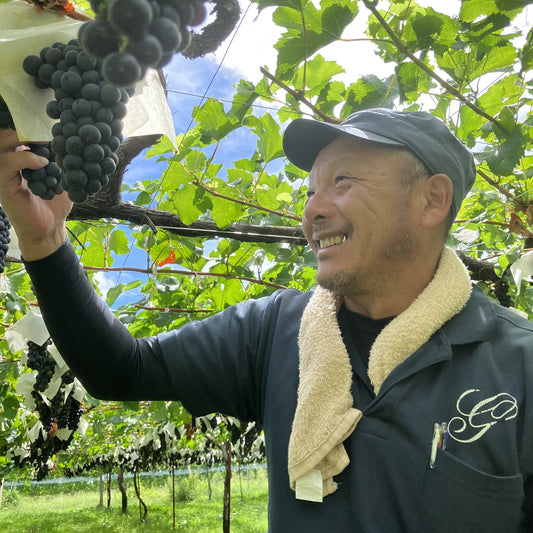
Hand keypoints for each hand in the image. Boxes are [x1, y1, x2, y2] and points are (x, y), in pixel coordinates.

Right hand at [0, 129, 71, 260]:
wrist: (50, 229)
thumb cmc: (56, 204)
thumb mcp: (62, 178)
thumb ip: (62, 160)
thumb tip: (72, 140)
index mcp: (19, 160)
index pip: (17, 135)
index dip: (30, 126)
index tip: (51, 127)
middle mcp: (8, 165)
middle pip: (5, 136)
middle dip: (24, 129)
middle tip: (44, 132)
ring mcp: (3, 174)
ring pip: (2, 145)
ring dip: (24, 140)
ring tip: (44, 144)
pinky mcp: (3, 186)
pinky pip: (7, 164)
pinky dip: (25, 158)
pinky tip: (43, 163)